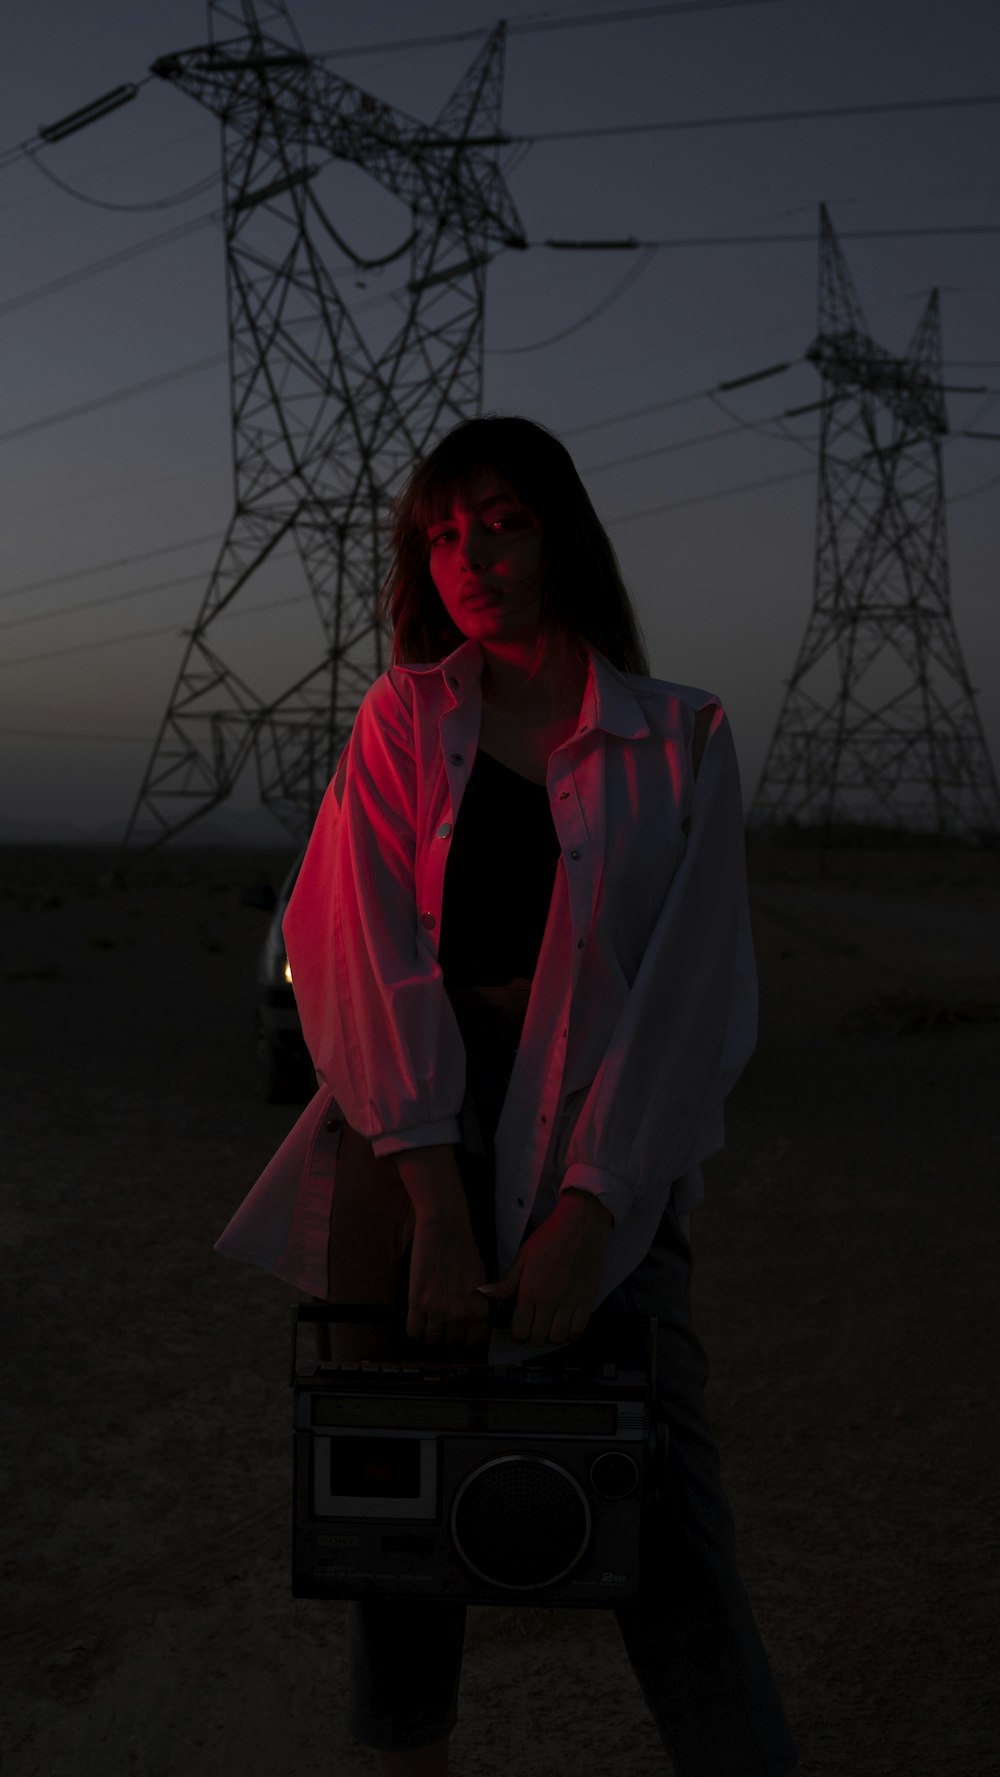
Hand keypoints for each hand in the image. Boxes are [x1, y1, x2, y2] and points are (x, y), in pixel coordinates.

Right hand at [407, 1208, 491, 1351]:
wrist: (445, 1229)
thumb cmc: (465, 1250)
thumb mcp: (483, 1281)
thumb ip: (479, 1305)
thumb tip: (473, 1322)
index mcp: (479, 1310)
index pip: (474, 1342)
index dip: (466, 1339)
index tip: (461, 1334)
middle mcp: (460, 1314)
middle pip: (451, 1343)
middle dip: (448, 1335)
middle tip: (444, 1323)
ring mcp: (437, 1310)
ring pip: (431, 1340)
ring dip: (430, 1332)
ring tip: (429, 1319)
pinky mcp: (417, 1303)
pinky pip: (413, 1331)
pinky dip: (414, 1327)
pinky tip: (417, 1316)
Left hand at [478, 1192, 612, 1347]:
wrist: (580, 1225)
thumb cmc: (550, 1238)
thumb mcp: (523, 1257)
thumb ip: (506, 1282)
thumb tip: (483, 1294)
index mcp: (529, 1291)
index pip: (519, 1332)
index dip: (517, 1334)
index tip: (519, 1328)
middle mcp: (549, 1301)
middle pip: (537, 1339)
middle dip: (533, 1336)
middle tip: (534, 1325)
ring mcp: (569, 1302)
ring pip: (557, 1338)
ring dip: (552, 1336)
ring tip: (550, 1324)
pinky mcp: (587, 1300)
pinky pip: (578, 1331)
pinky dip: (572, 1333)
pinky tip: (567, 1323)